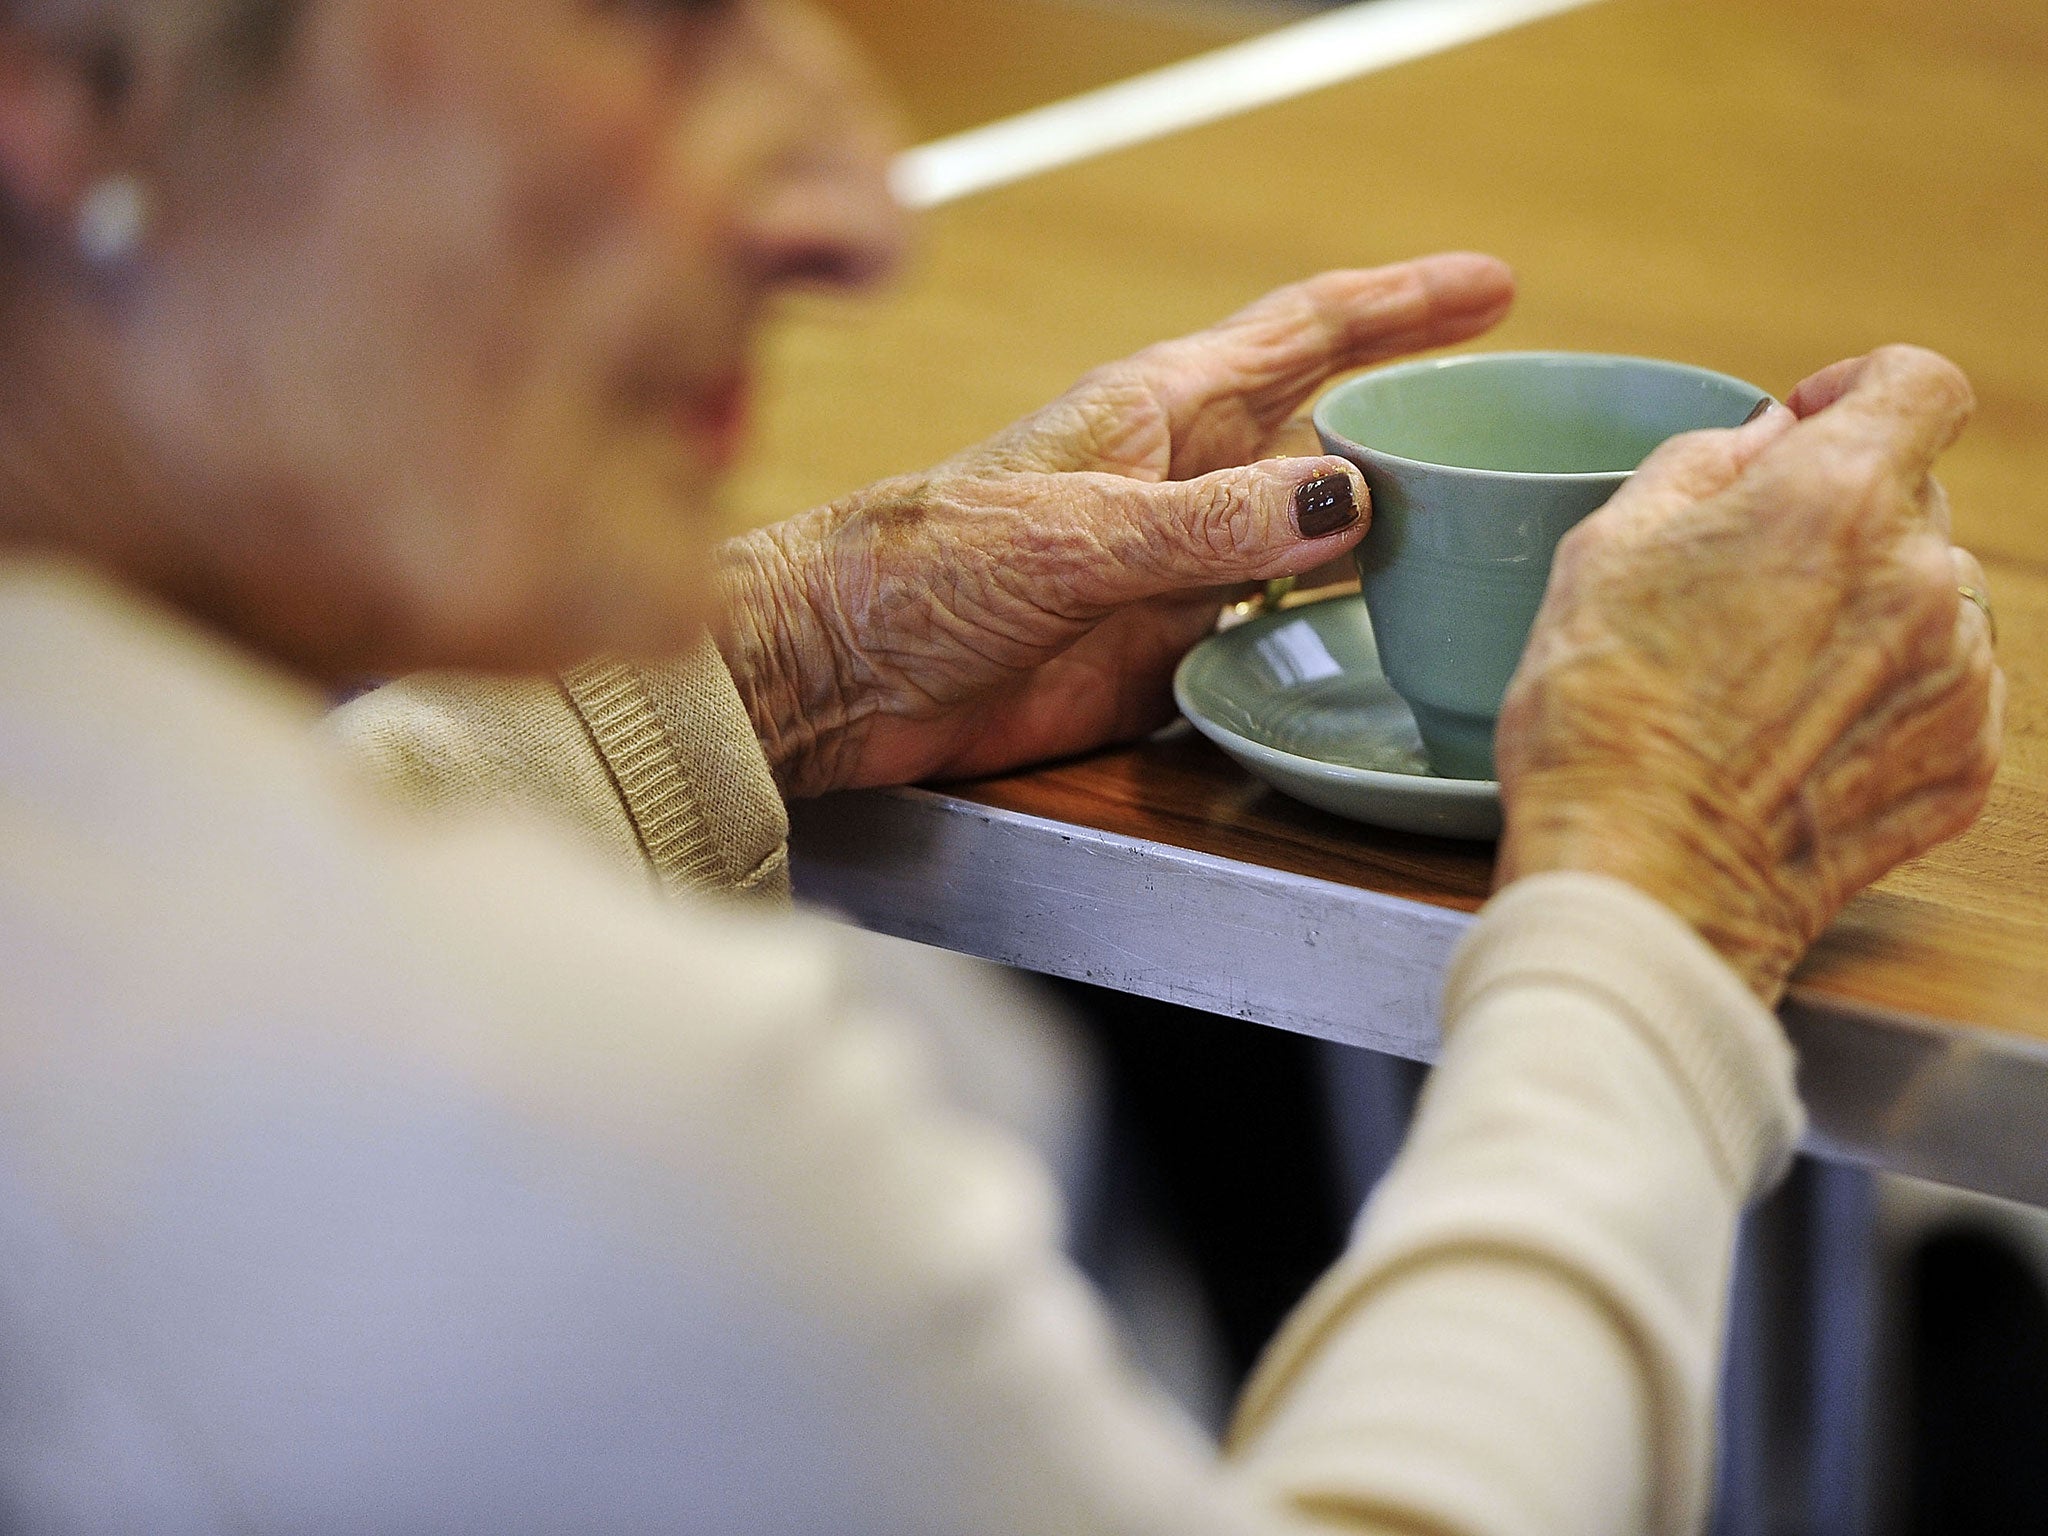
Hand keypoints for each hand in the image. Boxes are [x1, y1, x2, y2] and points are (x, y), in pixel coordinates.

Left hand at [716, 254, 1514, 795]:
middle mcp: (1183, 480)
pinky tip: (1396, 633)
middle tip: (1527, 419)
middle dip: (1422, 411)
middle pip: (1330, 428)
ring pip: (1316, 532)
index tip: (1493, 284)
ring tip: (1497, 527)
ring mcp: (1180, 567)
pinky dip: (1341, 624)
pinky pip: (1278, 627)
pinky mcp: (1165, 652)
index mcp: (1157, 411)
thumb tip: (1350, 500)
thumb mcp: (1075, 532)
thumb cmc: (924, 567)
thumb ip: (1210, 522)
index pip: (1303, 333)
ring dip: (1396, 528)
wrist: (843, 671)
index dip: (1400, 303)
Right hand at [1494, 346, 2002, 1000]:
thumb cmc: (1600, 717)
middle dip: (1840, 518)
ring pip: (1932, 600)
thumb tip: (1765, 440)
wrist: (1637, 880)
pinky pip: (1946, 693)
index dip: (1862, 388)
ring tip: (1765, 677)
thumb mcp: (1605, 548)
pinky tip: (1798, 734)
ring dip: (1867, 612)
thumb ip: (1701, 465)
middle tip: (1743, 582)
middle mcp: (1922, 579)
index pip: (1920, 385)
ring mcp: (1956, 678)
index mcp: (1837, 499)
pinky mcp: (1962, 766)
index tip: (1811, 424)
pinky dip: (1887, 696)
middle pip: (1914, 501)